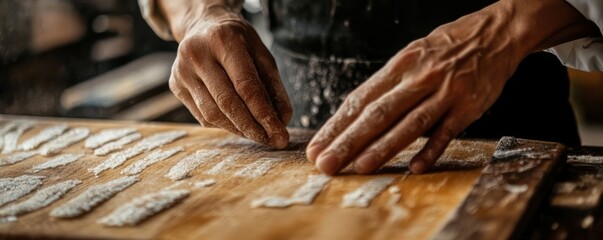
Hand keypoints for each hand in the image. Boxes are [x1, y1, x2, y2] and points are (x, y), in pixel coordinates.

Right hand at [167, 6, 291, 147]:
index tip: (280, 133)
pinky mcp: (175, 86)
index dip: (264, 114)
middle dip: (252, 127)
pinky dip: (225, 125)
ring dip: (239, 130)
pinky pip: (203, 116)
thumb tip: (282, 120)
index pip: (246, 86)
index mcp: (223, 40)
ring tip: (259, 135)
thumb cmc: (237, 41)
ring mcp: (182, 71)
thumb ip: (273, 86)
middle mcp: (197, 54)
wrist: (203, 25)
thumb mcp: (261, 53)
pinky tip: (239, 125)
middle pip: (227, 103)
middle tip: (272, 141)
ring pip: (213, 114)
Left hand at [306, 3, 522, 174]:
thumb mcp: (410, 57)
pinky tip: (415, 167)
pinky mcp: (468, 107)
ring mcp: (444, 93)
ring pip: (409, 124)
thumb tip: (355, 115)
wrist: (494, 34)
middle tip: (326, 163)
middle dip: (348, 141)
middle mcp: (417, 79)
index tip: (317, 147)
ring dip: (382, 148)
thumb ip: (387, 87)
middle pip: (377, 114)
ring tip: (359, 168)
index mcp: (398, 67)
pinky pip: (447, 132)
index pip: (359, 100)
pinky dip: (431, 150)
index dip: (336, 126)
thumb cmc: (445, 49)